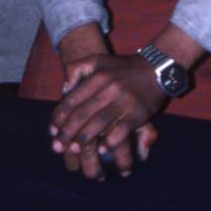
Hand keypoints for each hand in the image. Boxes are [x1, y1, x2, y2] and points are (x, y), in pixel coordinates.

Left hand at [50, 53, 162, 179]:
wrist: (156, 68)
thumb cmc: (124, 68)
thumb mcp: (98, 60)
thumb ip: (77, 68)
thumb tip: (64, 88)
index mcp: (98, 77)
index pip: (73, 99)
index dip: (60, 117)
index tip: (53, 130)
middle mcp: (109, 88)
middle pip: (83, 113)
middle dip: (68, 132)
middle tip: (60, 145)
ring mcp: (124, 101)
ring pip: (99, 122)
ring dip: (85, 138)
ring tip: (75, 150)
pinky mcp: (138, 113)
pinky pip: (121, 130)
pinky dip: (110, 142)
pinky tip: (102, 150)